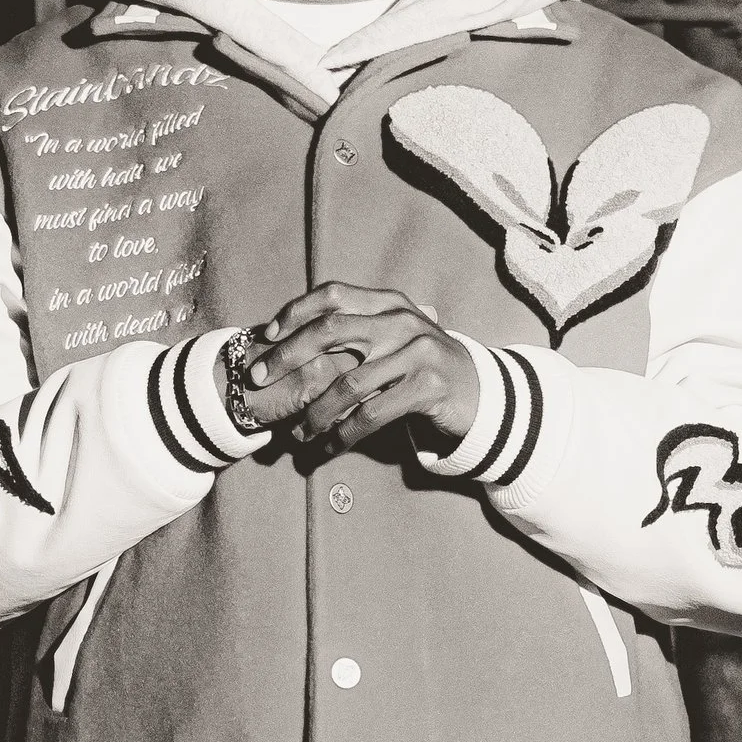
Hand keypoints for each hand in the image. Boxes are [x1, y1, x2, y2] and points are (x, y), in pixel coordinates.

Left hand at [234, 284, 480, 455]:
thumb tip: (296, 337)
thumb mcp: (396, 340)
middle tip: (258, 379)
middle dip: (288, 356)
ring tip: (298, 432)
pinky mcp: (428, 388)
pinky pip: (373, 413)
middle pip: (332, 330)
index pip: (334, 294)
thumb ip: (360, 332)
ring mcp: (419, 352)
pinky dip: (345, 434)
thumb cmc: (425, 371)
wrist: (482, 396)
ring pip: (349, 382)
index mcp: (390, 303)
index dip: (295, 311)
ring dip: (315, 412)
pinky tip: (329, 447)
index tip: (267, 334)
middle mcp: (403, 320)